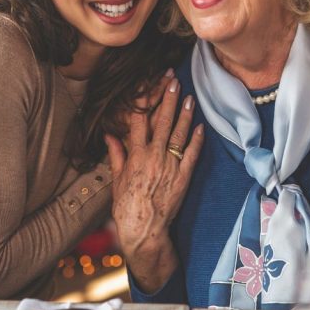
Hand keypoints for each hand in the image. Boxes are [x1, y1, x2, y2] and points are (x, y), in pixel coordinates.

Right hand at [105, 72, 204, 291]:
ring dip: (184, 114)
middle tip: (173, 80)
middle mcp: (154, 157)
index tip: (148, 84)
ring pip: (179, 134)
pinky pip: (192, 154)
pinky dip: (197, 139)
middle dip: (168, 99)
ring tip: (189, 96)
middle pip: (162, 121)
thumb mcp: (117, 179)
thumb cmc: (127, 206)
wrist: (144, 229)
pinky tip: (201, 126)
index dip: (144, 100)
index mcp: (136, 155)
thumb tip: (109, 135)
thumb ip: (116, 154)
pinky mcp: (183, 177)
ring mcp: (170, 166)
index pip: (139, 120)